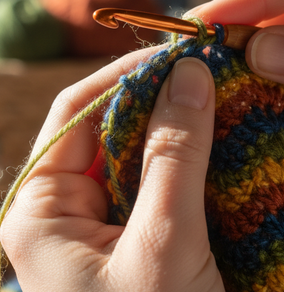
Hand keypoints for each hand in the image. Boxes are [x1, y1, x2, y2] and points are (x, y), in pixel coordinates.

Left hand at [0, 48, 224, 291]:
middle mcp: (73, 208)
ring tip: (231, 97)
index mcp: (44, 209)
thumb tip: (192, 74)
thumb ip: (175, 156)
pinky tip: (231, 140)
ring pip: (147, 151)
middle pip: (115, 126)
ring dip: (187, 124)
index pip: (81, 112)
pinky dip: (200, 157)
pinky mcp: (148, 232)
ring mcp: (113, 220)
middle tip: (217, 70)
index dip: (130, 73)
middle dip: (164, 96)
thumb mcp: (163, 242)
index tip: (184, 49)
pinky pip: (170, 179)